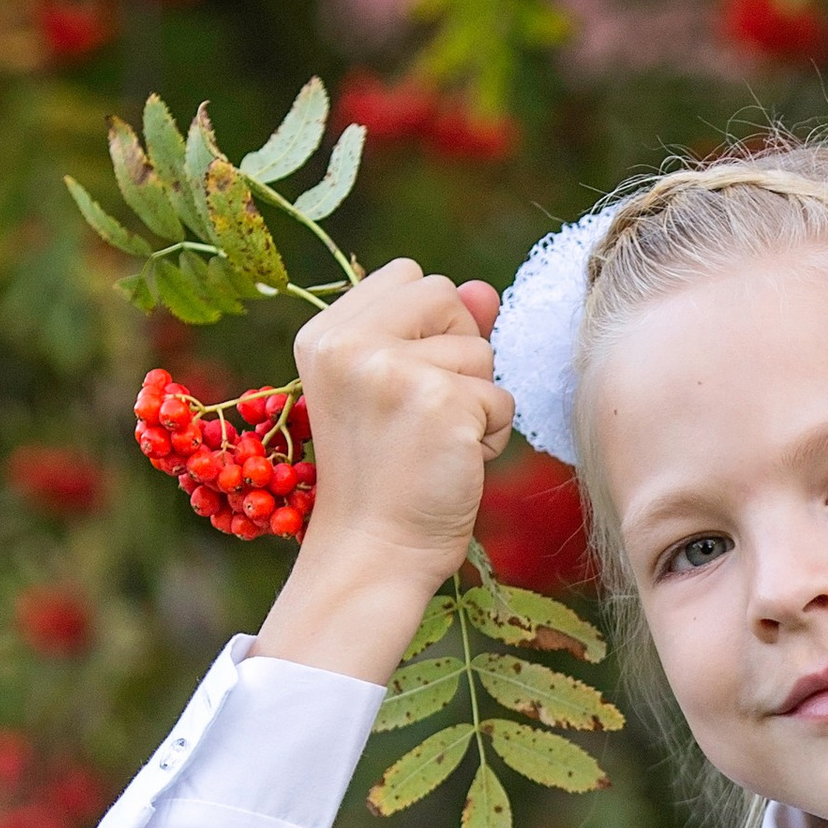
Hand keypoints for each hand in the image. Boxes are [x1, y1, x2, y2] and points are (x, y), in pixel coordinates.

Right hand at [256, 262, 514, 684]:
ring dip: (476, 400)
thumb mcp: (396, 389)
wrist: (374, 552)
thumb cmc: (386, 475)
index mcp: (324, 334)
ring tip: (434, 444)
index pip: (409, 275)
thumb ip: (435, 331)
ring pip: (482, 350)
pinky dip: (491, 435)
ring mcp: (393, 370)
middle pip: (446, 294)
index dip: (429, 323)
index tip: (408, 380)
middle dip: (457, 350)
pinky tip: (452, 464)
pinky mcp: (441, 403)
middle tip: (423, 412)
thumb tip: (485, 290)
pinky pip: (502, 398)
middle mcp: (349, 343)